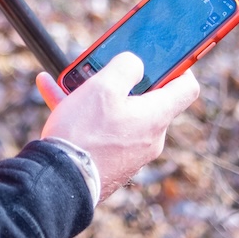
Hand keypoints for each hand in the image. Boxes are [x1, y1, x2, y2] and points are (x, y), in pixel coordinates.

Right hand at [36, 53, 198, 201]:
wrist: (59, 182)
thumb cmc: (85, 132)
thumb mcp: (105, 86)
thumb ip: (127, 66)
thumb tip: (136, 64)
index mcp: (156, 116)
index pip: (186, 87)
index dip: (180, 66)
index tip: (164, 55)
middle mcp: (149, 136)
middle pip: (147, 97)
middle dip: (124, 78)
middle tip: (105, 65)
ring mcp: (129, 150)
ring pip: (117, 110)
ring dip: (96, 92)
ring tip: (70, 77)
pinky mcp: (109, 160)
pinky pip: (100, 127)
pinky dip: (82, 110)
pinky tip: (52, 89)